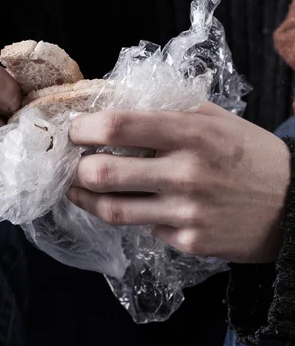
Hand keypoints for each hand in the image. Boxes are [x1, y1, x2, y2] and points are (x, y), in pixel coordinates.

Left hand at [68, 104, 290, 262]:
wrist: (294, 206)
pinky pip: (145, 229)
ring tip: (78, 188)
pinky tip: (139, 206)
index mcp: (190, 132)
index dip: (85, 127)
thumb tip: (121, 102)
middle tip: (72, 162)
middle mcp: (185, 172)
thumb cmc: (251, 154)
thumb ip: (172, 109)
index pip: (119, 126)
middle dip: (76, 168)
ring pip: (113, 210)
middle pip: (104, 173)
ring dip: (86, 198)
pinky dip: (136, 216)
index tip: (75, 129)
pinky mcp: (189, 242)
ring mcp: (186, 213)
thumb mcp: (218, 119)